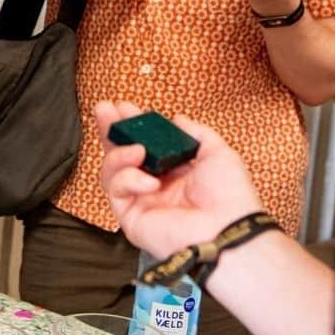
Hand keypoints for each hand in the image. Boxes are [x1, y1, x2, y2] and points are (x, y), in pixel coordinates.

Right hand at [96, 100, 264, 258]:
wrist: (228, 228)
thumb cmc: (230, 196)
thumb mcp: (217, 152)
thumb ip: (195, 133)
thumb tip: (177, 119)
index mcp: (174, 172)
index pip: (145, 144)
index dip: (133, 125)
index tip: (124, 106)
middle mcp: (155, 186)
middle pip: (121, 155)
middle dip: (110, 131)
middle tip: (104, 110)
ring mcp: (141, 202)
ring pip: (112, 172)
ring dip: (119, 154)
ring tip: (136, 150)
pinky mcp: (131, 218)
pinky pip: (117, 191)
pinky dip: (129, 180)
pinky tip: (149, 180)